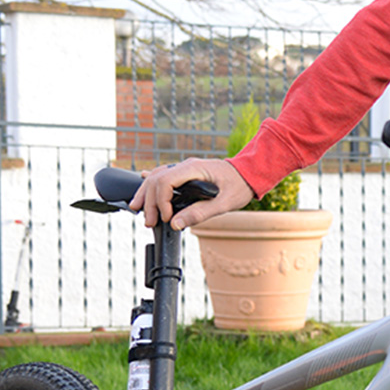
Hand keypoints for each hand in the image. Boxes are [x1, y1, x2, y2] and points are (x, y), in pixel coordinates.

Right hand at [130, 158, 254, 229]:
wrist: (251, 173)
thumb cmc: (241, 185)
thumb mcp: (224, 203)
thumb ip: (200, 213)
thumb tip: (175, 224)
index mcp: (195, 168)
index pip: (165, 181)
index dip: (161, 201)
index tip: (168, 218)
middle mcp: (187, 165)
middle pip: (156, 179)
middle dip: (149, 201)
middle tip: (149, 221)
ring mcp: (186, 168)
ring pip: (156, 176)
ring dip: (146, 193)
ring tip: (138, 209)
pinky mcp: (187, 174)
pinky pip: (163, 176)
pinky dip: (152, 185)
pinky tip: (142, 188)